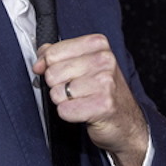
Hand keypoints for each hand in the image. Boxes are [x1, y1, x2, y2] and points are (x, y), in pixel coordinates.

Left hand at [34, 34, 149, 165]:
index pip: (52, 52)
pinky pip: (65, 110)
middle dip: (58, 86)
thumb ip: (56, 55)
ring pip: (57, 93)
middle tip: (76, 90)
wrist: (126, 120)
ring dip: (64, 101)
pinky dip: (69, 114)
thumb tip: (39, 62)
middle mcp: (104, 60)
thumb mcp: (82, 64)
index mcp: (98, 45)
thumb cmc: (102, 91)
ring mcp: (106, 82)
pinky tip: (83, 111)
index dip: (48, 66)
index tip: (60, 74)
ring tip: (82, 100)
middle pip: (52, 74)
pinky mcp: (103, 105)